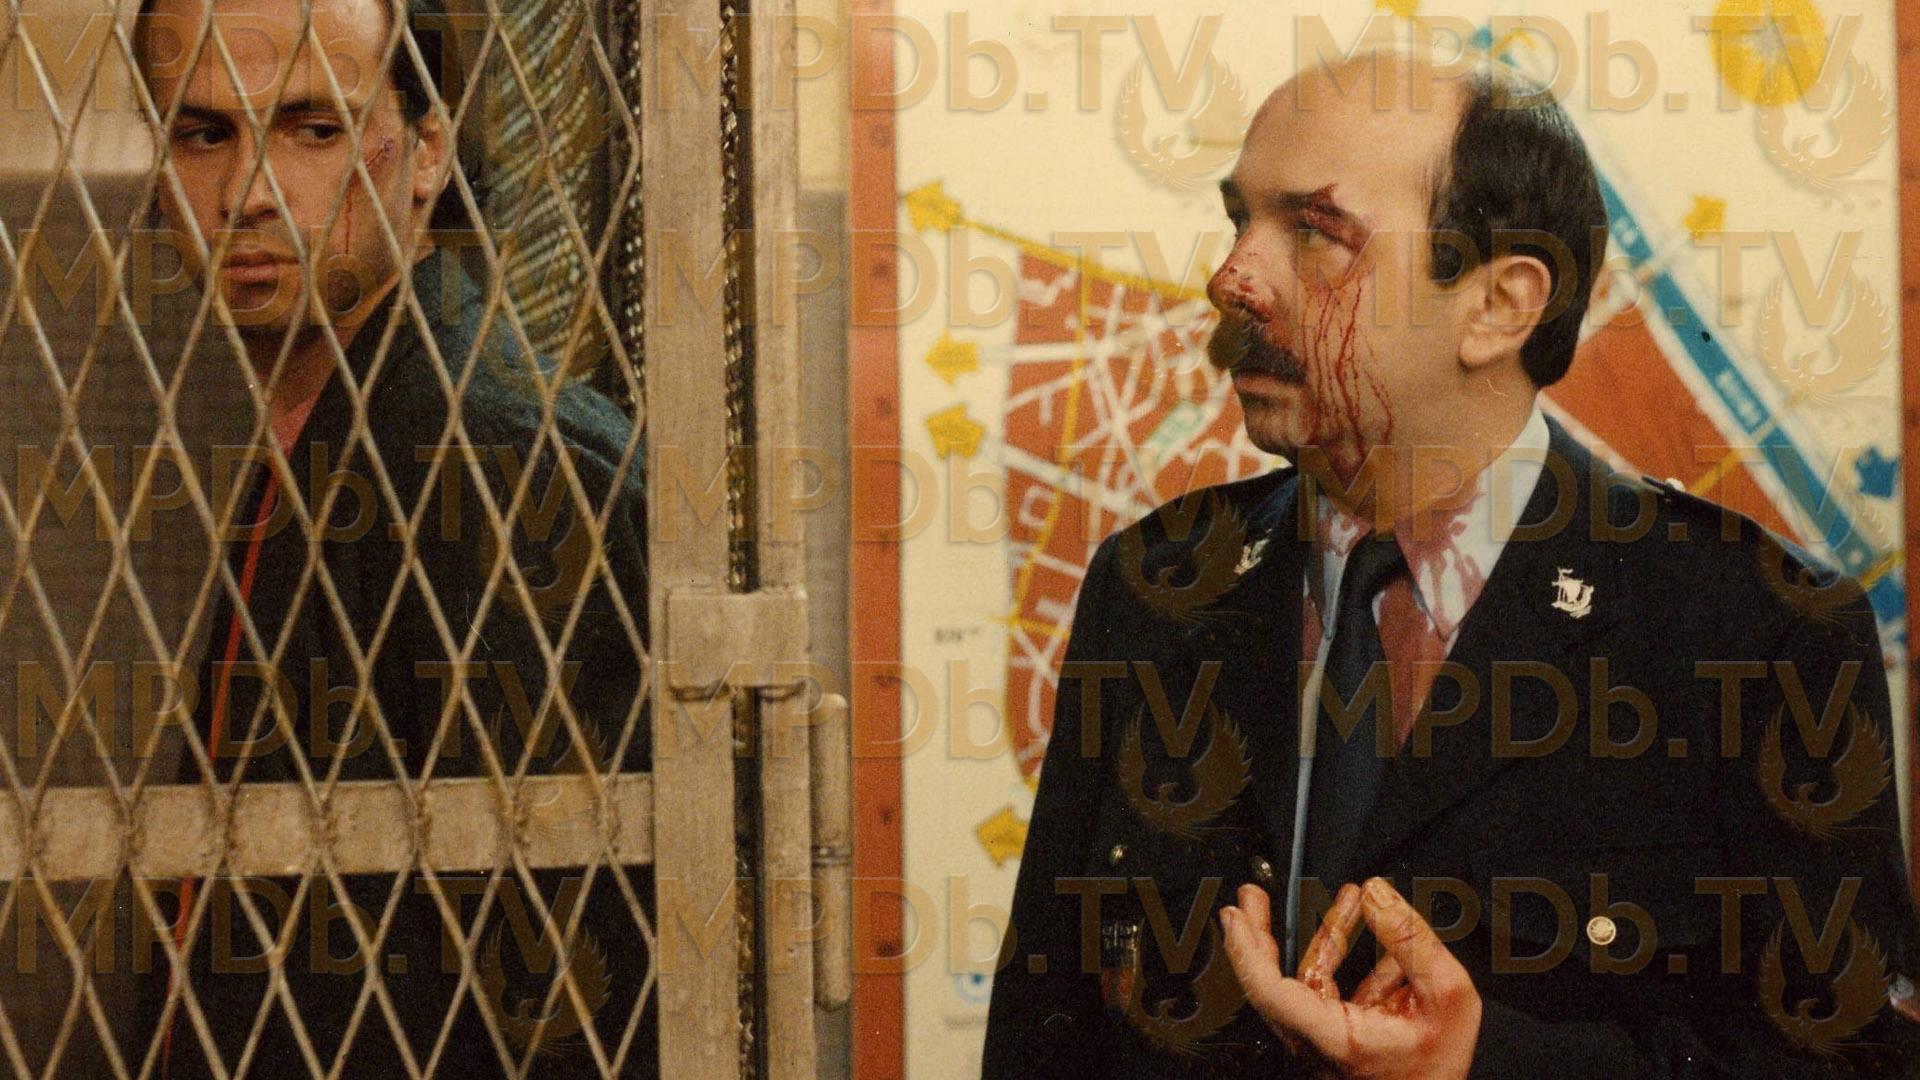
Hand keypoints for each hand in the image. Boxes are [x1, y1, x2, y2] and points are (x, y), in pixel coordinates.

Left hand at [1219, 877, 1480, 1079]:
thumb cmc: (1442, 1072)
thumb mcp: (1448, 997)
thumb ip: (1410, 941)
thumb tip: (1377, 895)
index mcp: (1332, 1038)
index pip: (1269, 990)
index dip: (1247, 949)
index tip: (1236, 915)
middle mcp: (1320, 1043)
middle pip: (1273, 983)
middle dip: (1261, 933)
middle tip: (1253, 897)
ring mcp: (1329, 1044)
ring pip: (1309, 982)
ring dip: (1327, 935)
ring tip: (1350, 897)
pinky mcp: (1345, 1042)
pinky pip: (1336, 994)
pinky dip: (1352, 960)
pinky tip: (1375, 933)